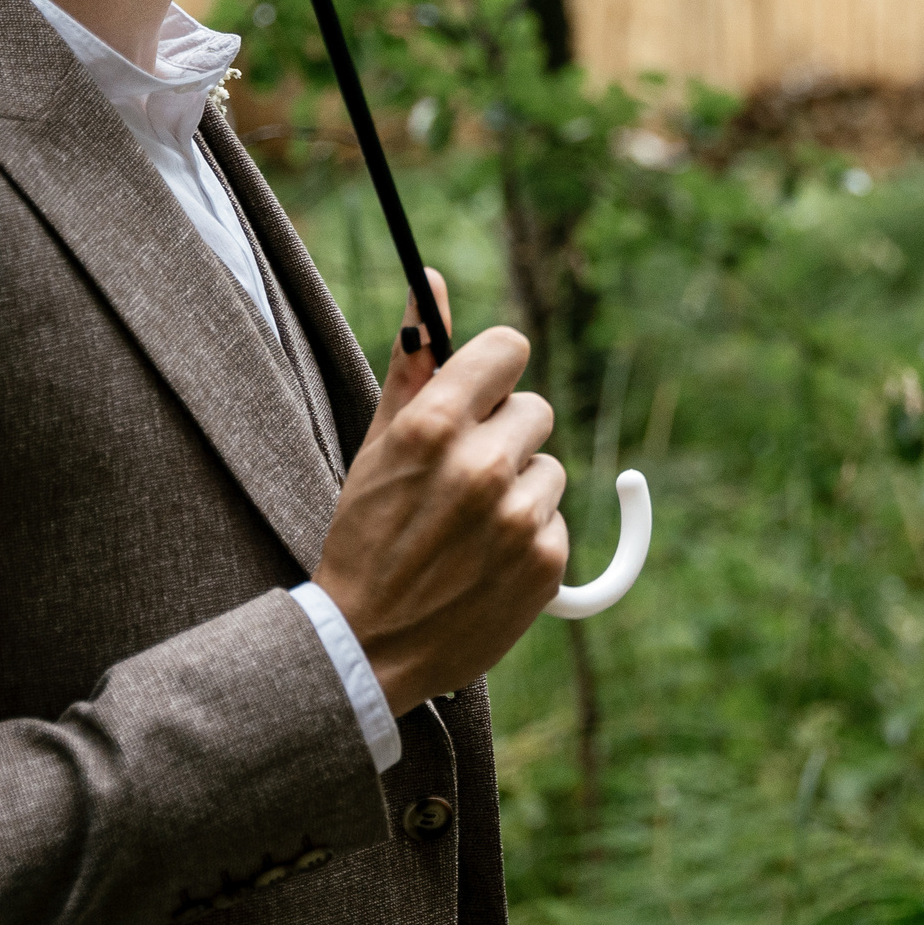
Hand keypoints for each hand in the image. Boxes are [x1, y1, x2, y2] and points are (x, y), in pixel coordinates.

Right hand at [312, 273, 567, 714]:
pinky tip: (484, 560)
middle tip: (459, 478)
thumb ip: (413, 359)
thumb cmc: (366, 534)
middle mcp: (483, 464)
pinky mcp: (547, 560)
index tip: (481, 392)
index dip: (495, 371)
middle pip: (534, 408)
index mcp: (435, 425)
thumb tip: (434, 278)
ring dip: (519, 489)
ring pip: (549, 466)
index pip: (509, 348)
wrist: (367, 646)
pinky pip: (557, 520)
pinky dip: (529, 537)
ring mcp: (519, 515)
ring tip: (467, 526)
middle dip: (504, 435)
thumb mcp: (378, 443)